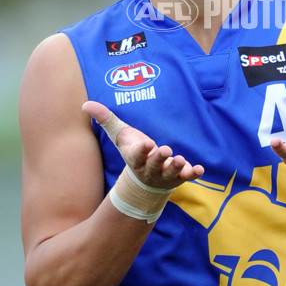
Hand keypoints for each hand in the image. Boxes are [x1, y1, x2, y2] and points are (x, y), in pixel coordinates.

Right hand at [82, 101, 204, 188]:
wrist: (145, 181)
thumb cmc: (134, 151)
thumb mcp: (119, 135)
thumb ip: (106, 119)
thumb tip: (85, 104)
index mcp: (135, 158)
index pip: (136, 155)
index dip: (141, 150)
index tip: (146, 143)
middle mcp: (150, 169)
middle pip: (153, 165)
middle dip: (159, 158)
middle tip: (165, 150)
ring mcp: (165, 174)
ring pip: (171, 173)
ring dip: (176, 167)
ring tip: (180, 160)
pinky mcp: (179, 176)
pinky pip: (187, 176)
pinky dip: (193, 173)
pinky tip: (200, 169)